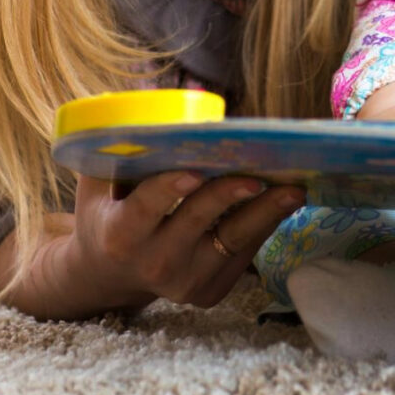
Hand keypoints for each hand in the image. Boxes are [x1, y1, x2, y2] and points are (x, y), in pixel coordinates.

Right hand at [61, 170, 305, 310]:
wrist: (111, 273)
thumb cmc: (108, 212)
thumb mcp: (99, 183)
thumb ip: (118, 149)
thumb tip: (152, 103)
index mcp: (121, 234)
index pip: (145, 207)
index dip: (168, 189)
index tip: (195, 170)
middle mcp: (153, 263)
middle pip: (197, 222)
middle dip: (229, 196)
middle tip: (259, 174)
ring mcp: (184, 283)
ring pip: (231, 241)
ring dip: (265, 213)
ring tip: (294, 190)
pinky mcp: (210, 292)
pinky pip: (243, 254)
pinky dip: (265, 225)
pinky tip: (285, 201)